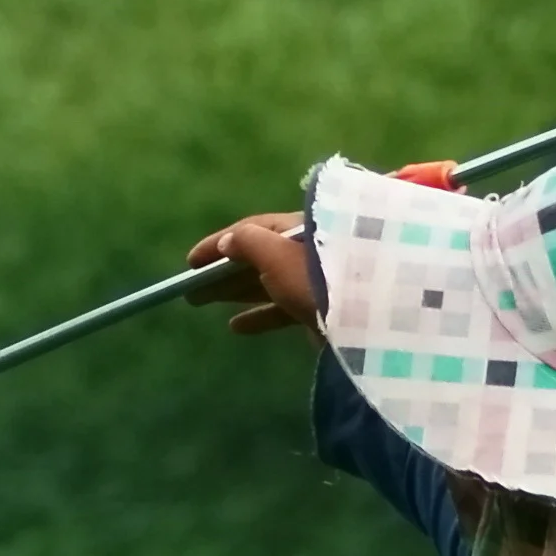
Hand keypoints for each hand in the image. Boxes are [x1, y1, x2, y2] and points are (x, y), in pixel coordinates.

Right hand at [186, 208, 318, 337]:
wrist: (366, 317)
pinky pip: (282, 307)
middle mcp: (305, 250)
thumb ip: (248, 243)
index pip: (251, 230)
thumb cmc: (316, 277)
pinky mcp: (320, 307)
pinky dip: (260, 315)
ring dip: (235, 292)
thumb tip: (228, 242)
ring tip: (202, 303)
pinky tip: (236, 327)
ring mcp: (313, 280)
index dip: (218, 244)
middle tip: (190, 287)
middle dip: (222, 272)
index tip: (190, 262)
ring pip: (266, 282)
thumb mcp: (276, 254)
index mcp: (297, 228)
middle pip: (256, 257)